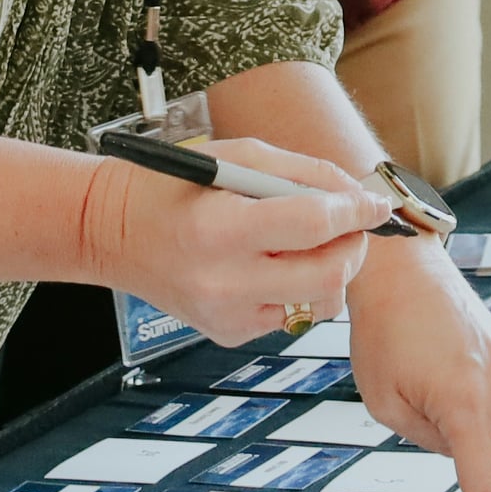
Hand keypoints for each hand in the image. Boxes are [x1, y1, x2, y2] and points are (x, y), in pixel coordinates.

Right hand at [81, 138, 392, 345]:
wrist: (113, 233)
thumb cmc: (172, 187)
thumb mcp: (236, 157)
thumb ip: (301, 173)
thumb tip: (356, 193)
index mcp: (221, 229)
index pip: (312, 225)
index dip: (355, 212)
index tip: (377, 204)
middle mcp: (224, 282)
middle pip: (327, 274)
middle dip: (353, 245)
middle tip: (349, 224)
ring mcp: (226, 315)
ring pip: (319, 303)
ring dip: (331, 270)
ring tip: (308, 243)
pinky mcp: (229, 334)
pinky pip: (290, 315)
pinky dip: (296, 287)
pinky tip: (269, 264)